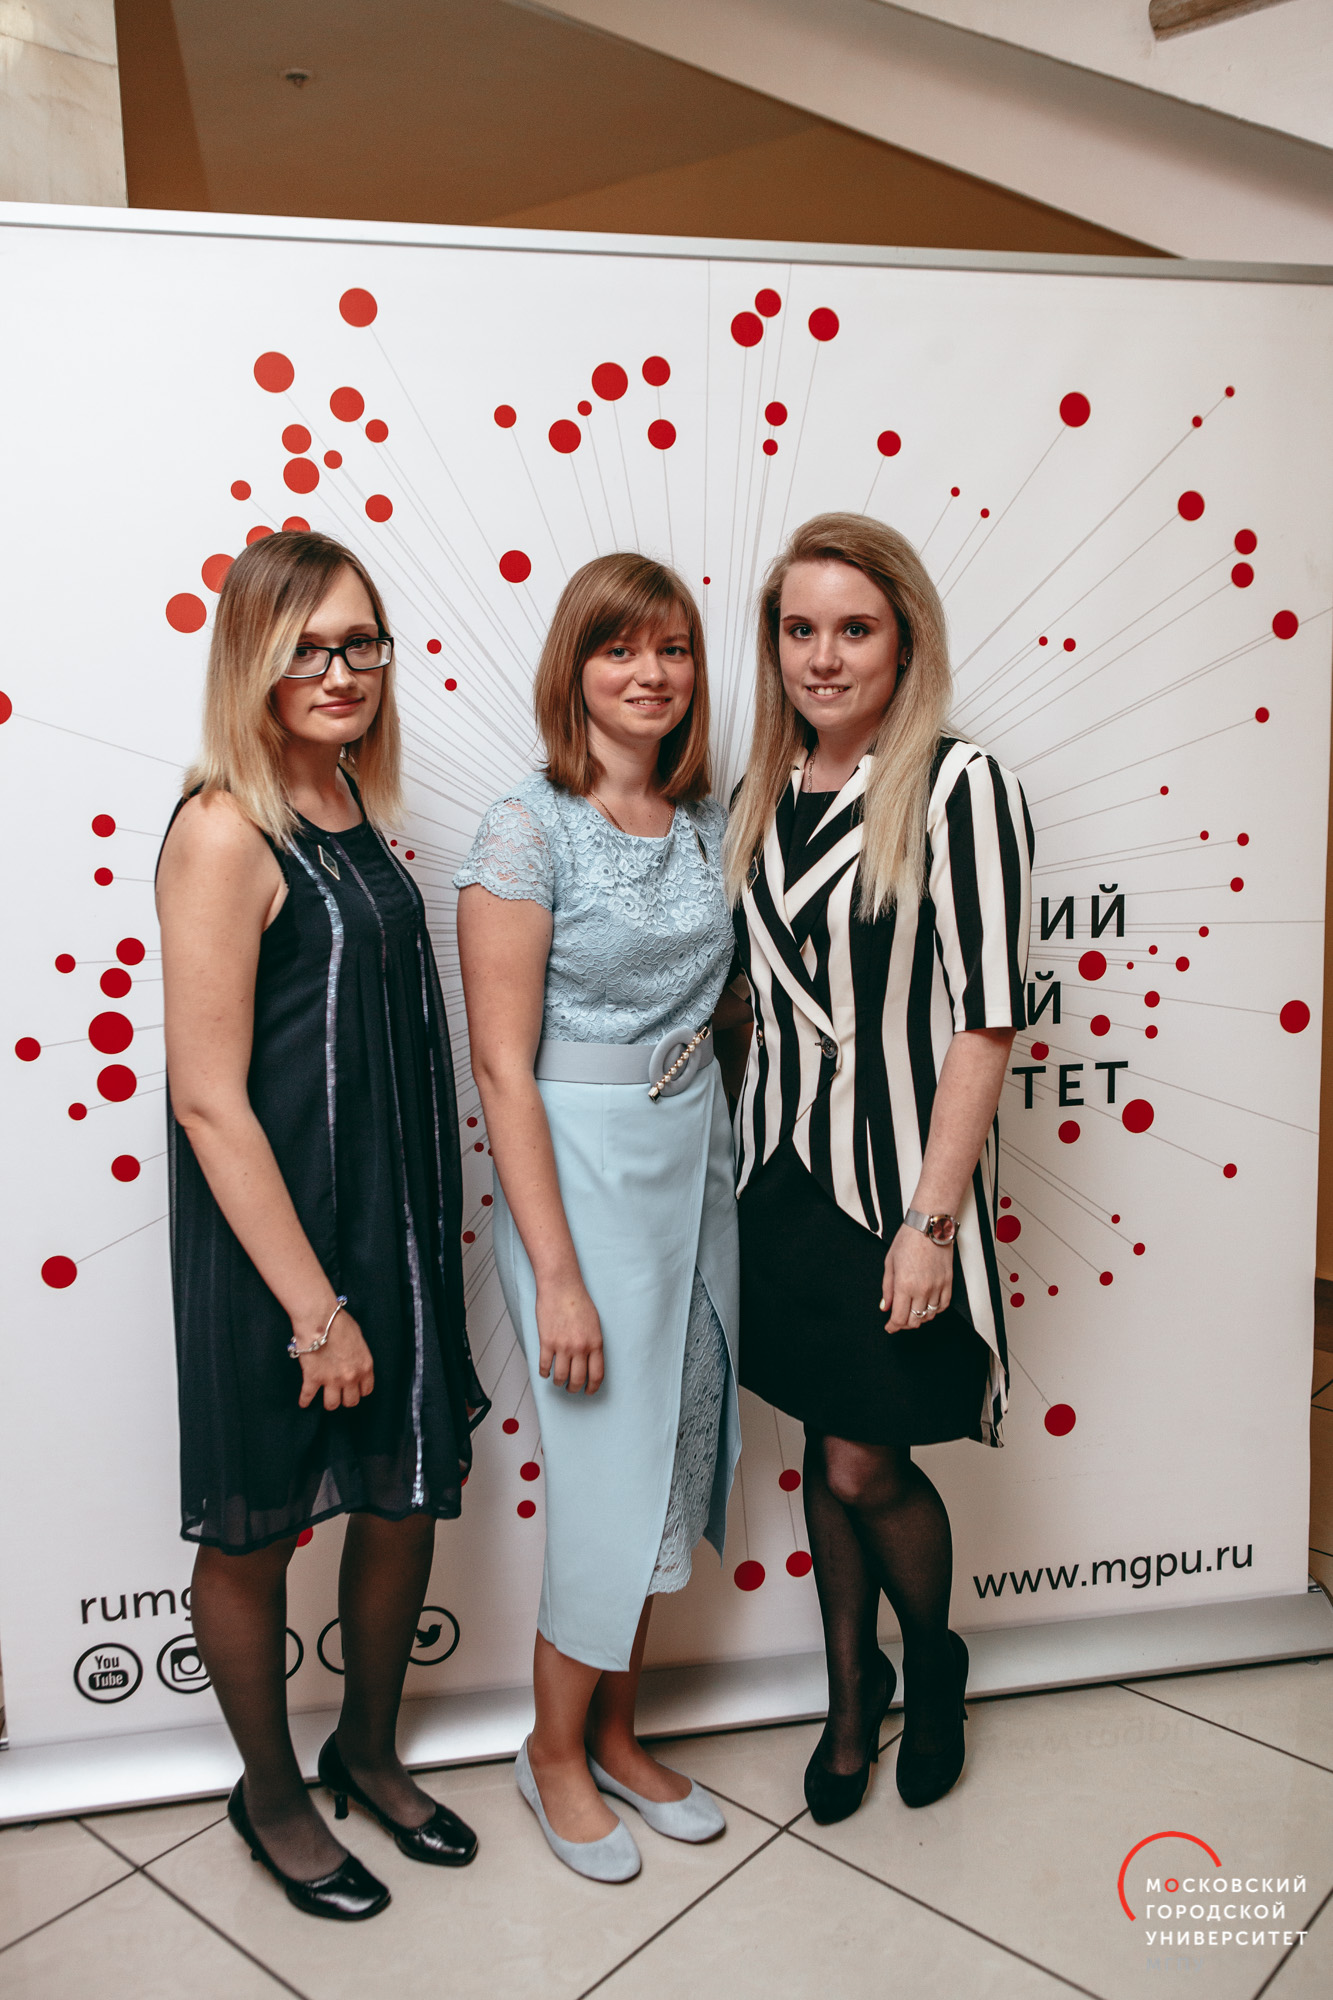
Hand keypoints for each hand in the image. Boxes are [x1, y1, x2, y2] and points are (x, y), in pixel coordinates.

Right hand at [294, 1306, 374, 1409]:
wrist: (320, 1318)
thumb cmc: (339, 1322)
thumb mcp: (358, 1338)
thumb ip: (358, 1354)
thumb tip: (353, 1358)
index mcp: (364, 1366)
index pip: (366, 1390)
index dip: (359, 1390)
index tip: (354, 1389)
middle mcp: (350, 1377)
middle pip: (350, 1401)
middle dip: (345, 1398)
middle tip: (340, 1394)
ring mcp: (331, 1380)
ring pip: (332, 1404)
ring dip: (329, 1402)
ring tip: (325, 1397)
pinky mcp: (312, 1379)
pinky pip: (308, 1397)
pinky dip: (305, 1400)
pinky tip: (304, 1402)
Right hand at [536, 1277, 604, 1393]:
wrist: (561, 1286)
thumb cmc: (578, 1301)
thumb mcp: (595, 1324)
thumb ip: (593, 1343)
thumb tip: (589, 1361)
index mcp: (595, 1343)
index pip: (597, 1375)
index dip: (593, 1388)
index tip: (589, 1391)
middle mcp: (580, 1347)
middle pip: (578, 1380)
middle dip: (574, 1389)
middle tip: (572, 1389)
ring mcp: (563, 1346)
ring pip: (561, 1377)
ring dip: (559, 1383)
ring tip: (558, 1381)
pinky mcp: (547, 1342)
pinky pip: (545, 1366)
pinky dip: (544, 1373)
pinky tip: (545, 1372)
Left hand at [880, 1226, 952, 1333]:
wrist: (929, 1226)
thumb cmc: (908, 1240)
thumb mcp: (889, 1263)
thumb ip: (887, 1288)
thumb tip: (885, 1306)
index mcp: (904, 1285)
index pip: (899, 1318)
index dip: (893, 1327)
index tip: (889, 1327)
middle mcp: (922, 1289)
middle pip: (914, 1321)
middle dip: (904, 1324)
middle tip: (898, 1320)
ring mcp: (937, 1287)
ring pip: (929, 1316)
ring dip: (919, 1318)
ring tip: (912, 1311)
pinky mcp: (948, 1282)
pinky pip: (943, 1306)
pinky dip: (934, 1310)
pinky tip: (927, 1306)